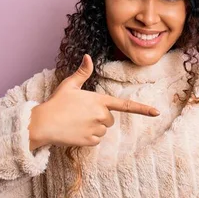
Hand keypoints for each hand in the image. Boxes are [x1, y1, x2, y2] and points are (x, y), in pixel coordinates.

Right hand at [28, 54, 159, 150]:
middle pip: (110, 119)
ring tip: (76, 123)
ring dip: (93, 128)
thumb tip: (87, 56)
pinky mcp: (90, 141)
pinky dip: (88, 138)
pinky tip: (75, 132)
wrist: (42, 123)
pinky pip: (96, 140)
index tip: (156, 113)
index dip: (142, 109)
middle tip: (81, 114)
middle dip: (99, 117)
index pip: (125, 105)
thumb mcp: (69, 85)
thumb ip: (82, 72)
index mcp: (99, 100)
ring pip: (103, 130)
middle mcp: (101, 115)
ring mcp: (96, 129)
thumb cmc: (56, 103)